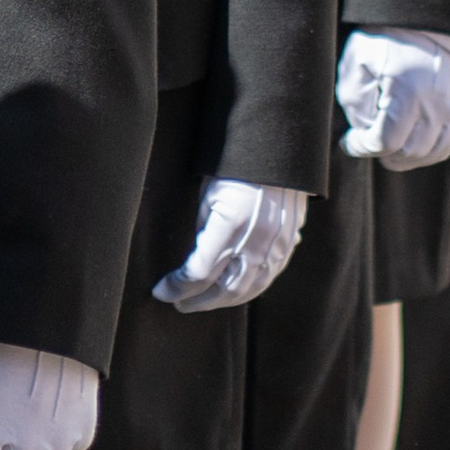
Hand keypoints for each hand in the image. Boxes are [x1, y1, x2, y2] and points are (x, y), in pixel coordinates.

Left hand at [154, 177, 306, 313]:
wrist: (276, 147)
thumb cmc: (234, 166)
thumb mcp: (208, 197)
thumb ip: (204, 233)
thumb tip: (196, 263)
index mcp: (232, 224)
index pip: (200, 272)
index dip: (177, 287)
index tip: (161, 291)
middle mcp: (257, 240)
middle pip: (226, 290)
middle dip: (198, 301)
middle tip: (178, 303)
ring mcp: (276, 244)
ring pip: (249, 289)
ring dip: (222, 301)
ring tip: (203, 301)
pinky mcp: (288, 243)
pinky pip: (268, 277)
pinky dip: (248, 290)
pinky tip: (233, 291)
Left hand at [336, 29, 449, 171]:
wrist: (430, 14)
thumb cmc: (387, 35)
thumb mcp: (358, 60)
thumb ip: (354, 101)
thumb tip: (362, 132)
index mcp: (409, 90)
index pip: (385, 142)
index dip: (362, 147)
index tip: (350, 142)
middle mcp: (439, 100)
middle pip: (410, 152)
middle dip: (385, 154)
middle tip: (371, 143)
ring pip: (434, 152)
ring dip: (409, 156)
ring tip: (392, 146)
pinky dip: (432, 147)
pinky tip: (415, 137)